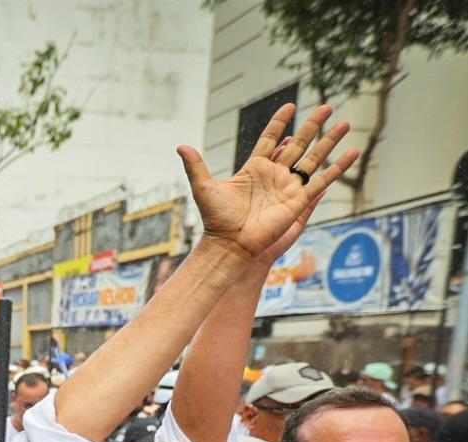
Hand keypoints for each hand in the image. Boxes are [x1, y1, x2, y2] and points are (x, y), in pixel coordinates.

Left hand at [177, 104, 357, 260]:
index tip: (289, 105)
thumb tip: (180, 146)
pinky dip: (338, 167)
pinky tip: (353, 152)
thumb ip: (195, 165)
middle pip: (298, 144)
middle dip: (313, 126)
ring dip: (330, 141)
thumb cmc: (217, 219)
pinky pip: (323, 180)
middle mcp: (274, 175)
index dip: (279, 123)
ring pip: (314, 158)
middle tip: (326, 106)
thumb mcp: (204, 188)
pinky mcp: (300, 201)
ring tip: (345, 123)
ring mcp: (289, 187)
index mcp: (254, 168)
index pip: (270, 139)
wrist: (230, 244)